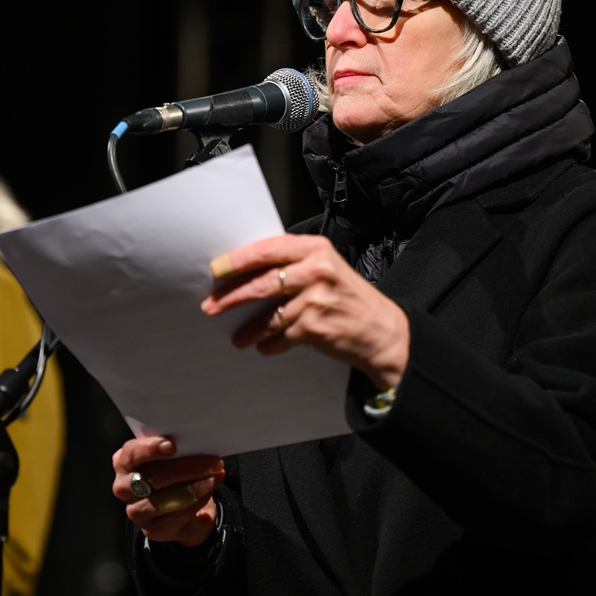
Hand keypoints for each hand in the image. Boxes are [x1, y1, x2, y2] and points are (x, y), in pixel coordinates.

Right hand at [112, 436, 223, 547]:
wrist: (179, 510)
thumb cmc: (173, 475)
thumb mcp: (172, 458)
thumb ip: (178, 451)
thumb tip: (203, 446)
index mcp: (124, 461)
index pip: (131, 453)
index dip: (150, 449)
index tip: (172, 445)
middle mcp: (124, 486)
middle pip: (151, 477)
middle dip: (185, 468)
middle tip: (212, 461)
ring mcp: (135, 511)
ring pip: (162, 500)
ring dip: (192, 488)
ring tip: (213, 478)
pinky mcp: (151, 529)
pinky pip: (174, 516)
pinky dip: (194, 503)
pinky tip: (207, 492)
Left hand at [204, 232, 408, 389]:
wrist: (383, 331)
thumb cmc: (350, 299)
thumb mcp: (327, 269)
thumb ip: (294, 264)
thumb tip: (248, 271)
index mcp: (316, 249)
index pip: (267, 249)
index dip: (238, 260)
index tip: (217, 269)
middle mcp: (316, 270)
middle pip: (262, 281)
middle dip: (231, 295)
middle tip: (211, 304)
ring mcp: (316, 299)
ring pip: (268, 314)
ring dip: (248, 328)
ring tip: (238, 336)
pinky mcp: (314, 326)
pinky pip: (280, 335)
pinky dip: (269, 343)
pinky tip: (263, 346)